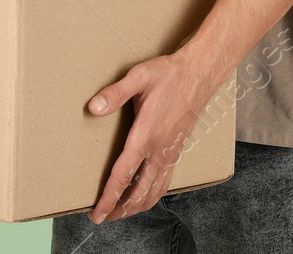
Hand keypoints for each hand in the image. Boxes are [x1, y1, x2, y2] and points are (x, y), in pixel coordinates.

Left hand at [86, 48, 220, 224]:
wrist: (198, 75)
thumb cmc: (168, 75)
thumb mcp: (139, 77)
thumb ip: (115, 93)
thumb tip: (93, 107)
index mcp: (146, 136)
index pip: (123, 176)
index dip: (108, 198)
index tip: (97, 214)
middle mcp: (158, 150)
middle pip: (138, 193)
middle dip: (120, 210)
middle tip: (102, 217)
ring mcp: (169, 153)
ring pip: (153, 192)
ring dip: (136, 207)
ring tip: (120, 212)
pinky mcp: (176, 151)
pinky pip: (165, 183)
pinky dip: (152, 196)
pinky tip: (144, 197)